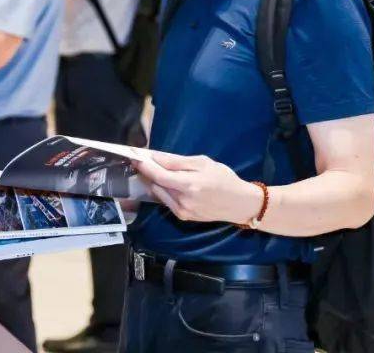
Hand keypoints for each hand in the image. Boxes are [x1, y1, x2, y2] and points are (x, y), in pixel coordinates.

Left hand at [134, 152, 262, 223]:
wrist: (239, 203)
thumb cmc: (223, 178)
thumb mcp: (203, 163)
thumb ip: (177, 161)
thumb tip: (156, 157)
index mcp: (189, 185)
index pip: (159, 175)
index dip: (145, 165)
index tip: (134, 155)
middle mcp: (183, 201)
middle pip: (156, 184)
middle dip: (147, 171)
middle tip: (143, 160)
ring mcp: (182, 211)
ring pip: (159, 193)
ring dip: (154, 181)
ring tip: (157, 169)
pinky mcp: (183, 217)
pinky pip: (166, 201)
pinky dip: (163, 190)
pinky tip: (169, 183)